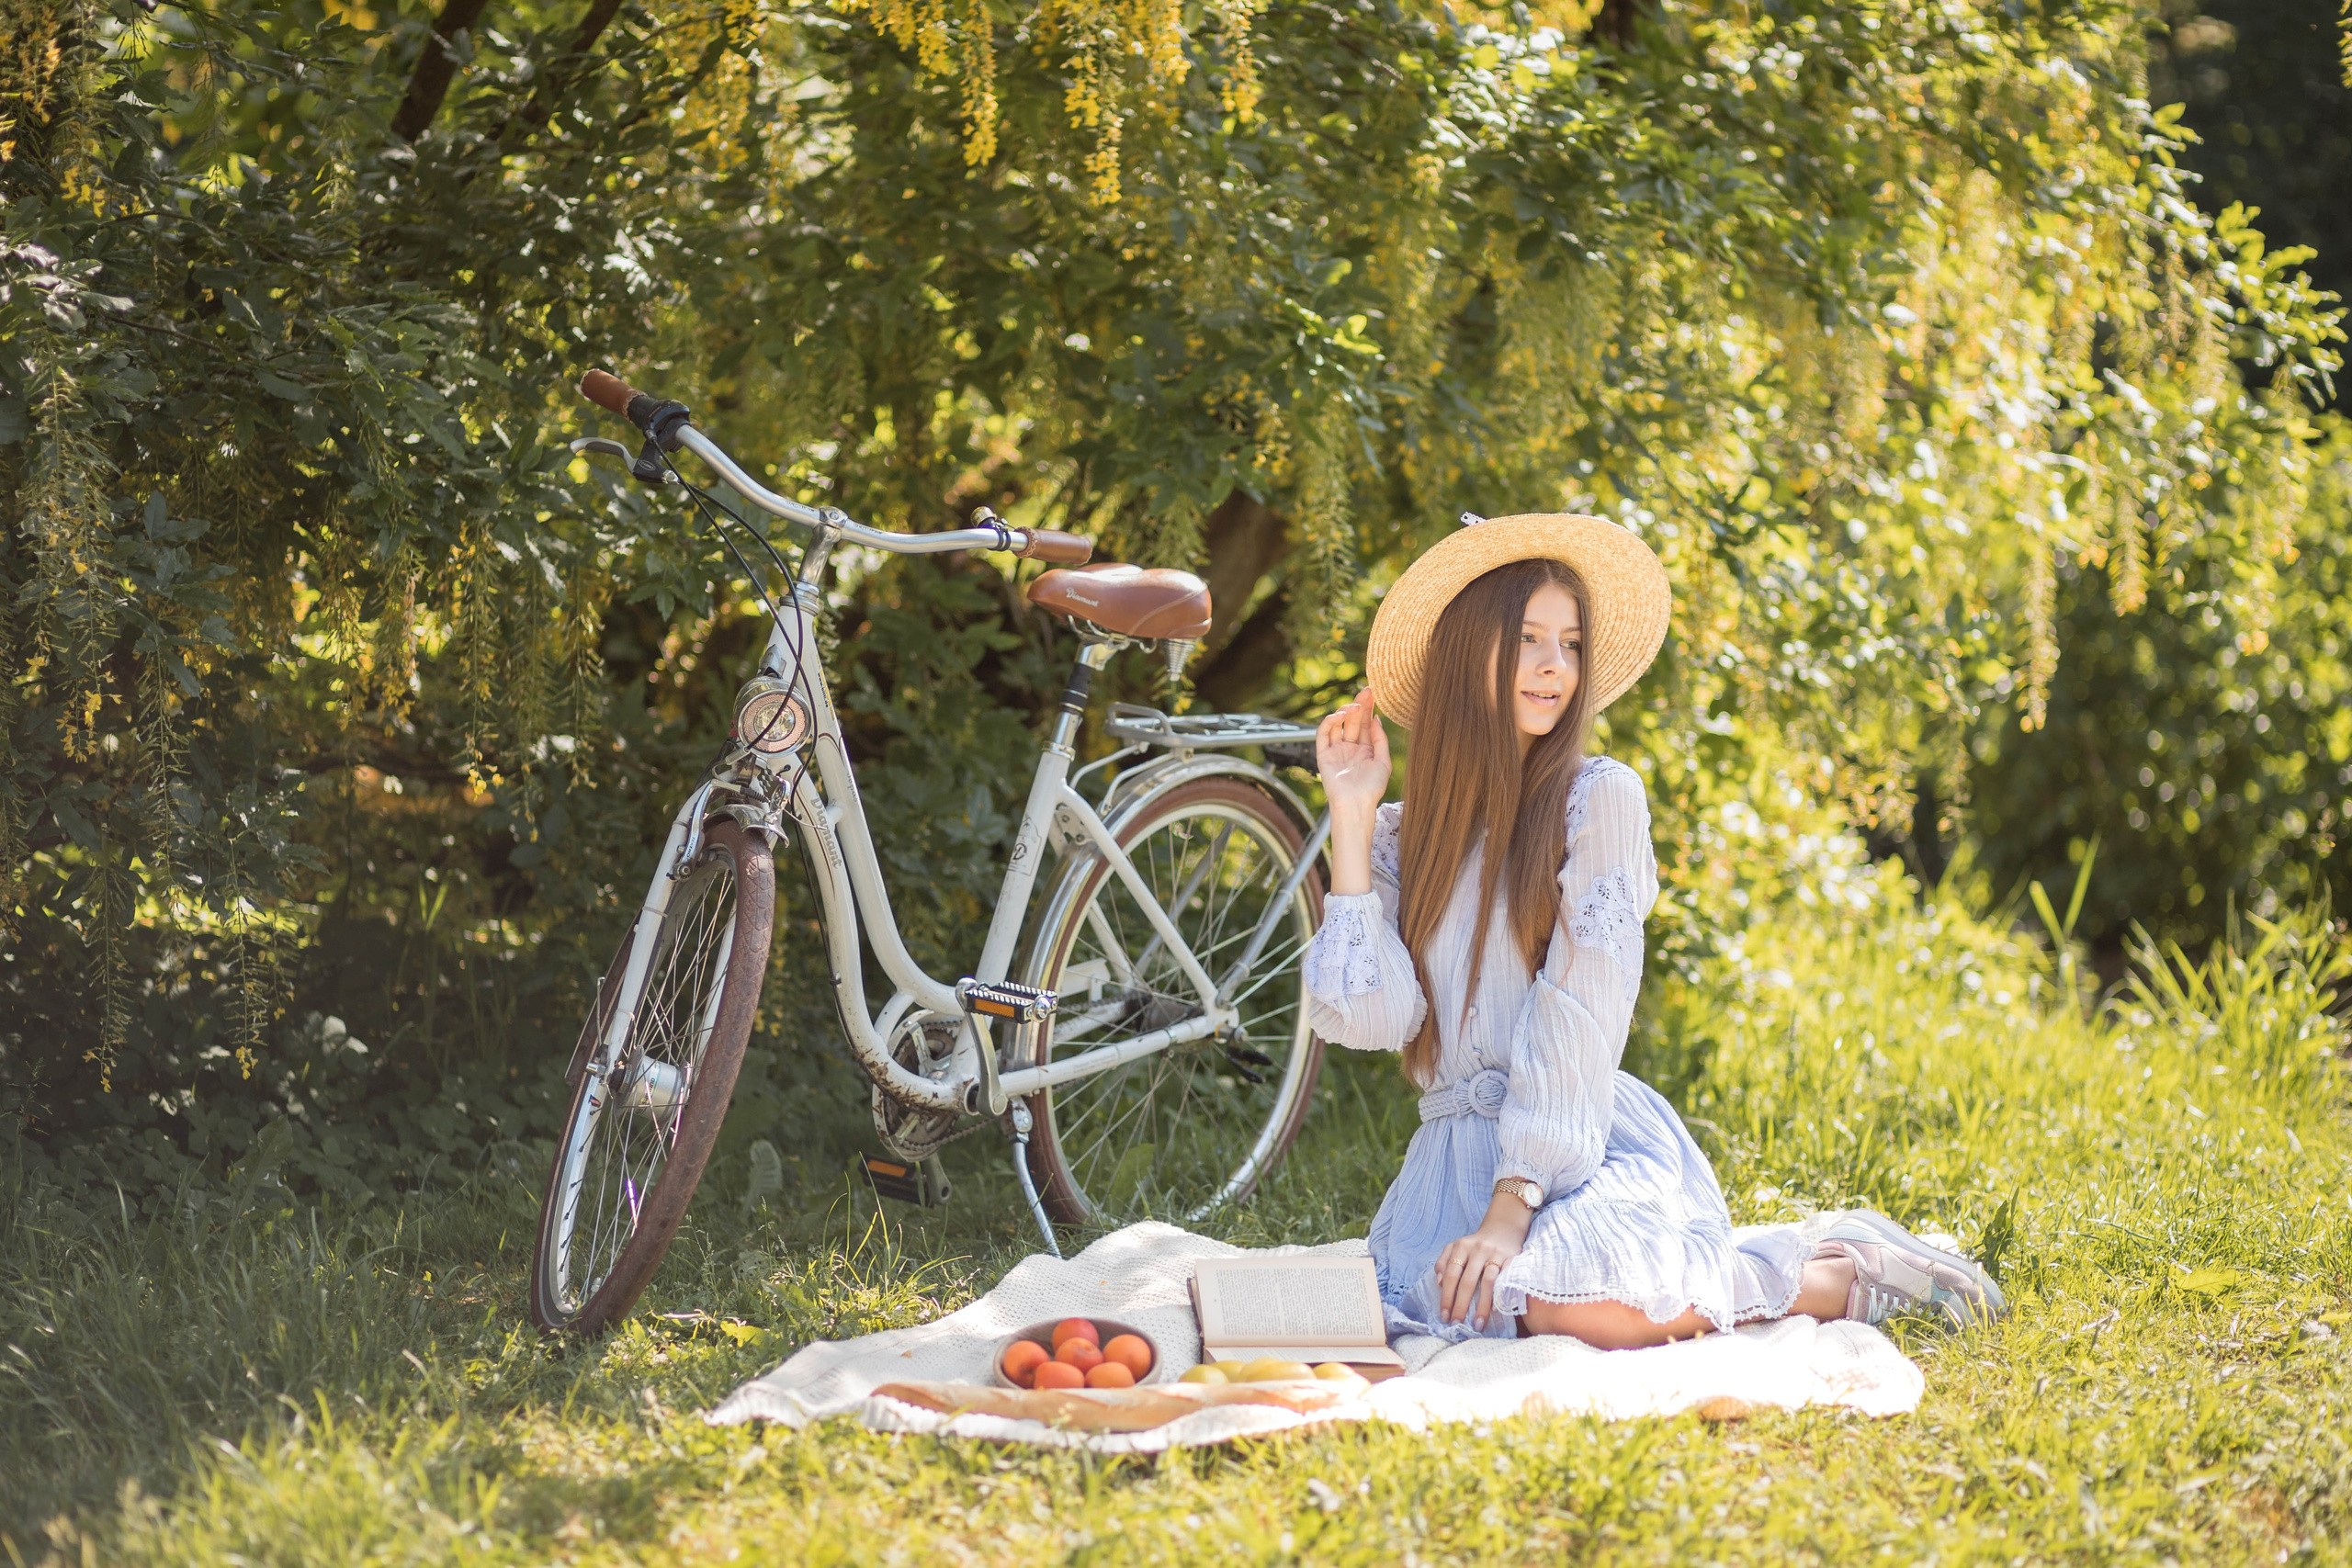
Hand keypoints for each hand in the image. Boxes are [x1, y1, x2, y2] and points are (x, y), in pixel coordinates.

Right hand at [1315, 688, 1389, 817]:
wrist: (1356, 805)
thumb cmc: (1372, 788)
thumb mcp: (1383, 761)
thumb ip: (1380, 739)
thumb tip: (1376, 718)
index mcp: (1365, 750)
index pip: (1366, 724)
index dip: (1369, 709)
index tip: (1373, 694)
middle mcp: (1350, 748)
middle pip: (1353, 721)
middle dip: (1359, 705)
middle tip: (1365, 691)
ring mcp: (1337, 751)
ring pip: (1338, 725)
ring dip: (1345, 712)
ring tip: (1354, 706)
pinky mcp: (1324, 754)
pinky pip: (1323, 734)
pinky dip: (1330, 722)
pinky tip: (1341, 716)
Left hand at [1434, 1202, 1533, 1329]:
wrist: (1503, 1228)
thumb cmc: (1476, 1245)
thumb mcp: (1456, 1248)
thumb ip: (1444, 1262)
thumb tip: (1439, 1283)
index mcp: (1461, 1246)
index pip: (1451, 1274)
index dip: (1446, 1296)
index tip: (1444, 1315)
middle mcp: (1478, 1249)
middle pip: (1467, 1281)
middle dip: (1460, 1305)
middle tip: (1457, 1324)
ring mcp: (1496, 1254)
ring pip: (1487, 1283)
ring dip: (1481, 1306)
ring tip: (1476, 1324)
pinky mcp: (1512, 1259)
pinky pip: (1504, 1281)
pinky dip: (1499, 1296)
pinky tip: (1495, 1312)